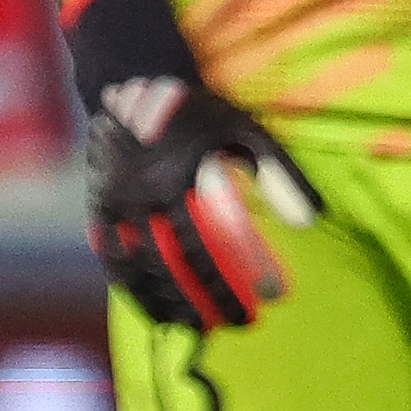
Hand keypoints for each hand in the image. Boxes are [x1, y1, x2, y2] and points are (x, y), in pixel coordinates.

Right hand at [84, 74, 324, 330]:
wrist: (134, 83)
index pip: (208, 247)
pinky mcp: (100, 205)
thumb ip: (280, 173)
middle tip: (235, 325)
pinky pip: (111, 256)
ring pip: (138, 267)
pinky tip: (151, 309)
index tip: (261, 306)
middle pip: (174, 264)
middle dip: (205, 302)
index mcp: (182, 178)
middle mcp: (145, 194)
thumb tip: (310, 221)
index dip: (232, 282)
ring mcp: (117, 202)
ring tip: (194, 327)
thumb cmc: (200, 114)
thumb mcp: (246, 130)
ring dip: (165, 302)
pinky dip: (130, 287)